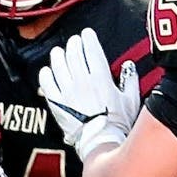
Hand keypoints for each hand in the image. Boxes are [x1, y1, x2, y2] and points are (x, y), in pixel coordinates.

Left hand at [38, 27, 140, 159]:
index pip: (92, 51)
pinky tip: (47, 71)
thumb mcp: (131, 101)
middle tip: (74, 41)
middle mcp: (82, 82)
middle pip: (74, 55)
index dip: (88, 39)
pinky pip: (47, 84)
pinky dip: (46, 75)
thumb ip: (130, 81)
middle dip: (74, 44)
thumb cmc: (117, 124)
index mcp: (101, 78)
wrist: (100, 143)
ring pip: (58, 66)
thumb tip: (129, 67)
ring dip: (58, 56)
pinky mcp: (57, 104)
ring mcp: (67, 92)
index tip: (87, 34)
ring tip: (59, 52)